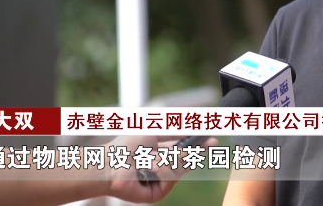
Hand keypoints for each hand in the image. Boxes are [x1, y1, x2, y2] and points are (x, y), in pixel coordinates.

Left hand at [104, 136, 218, 203]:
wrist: (109, 163)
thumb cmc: (126, 146)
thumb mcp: (156, 132)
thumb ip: (177, 131)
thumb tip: (196, 127)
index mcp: (160, 153)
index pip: (184, 150)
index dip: (198, 145)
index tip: (212, 139)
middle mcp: (161, 169)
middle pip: (186, 161)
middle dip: (194, 151)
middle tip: (211, 142)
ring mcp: (159, 182)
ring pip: (180, 170)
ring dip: (168, 160)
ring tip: (150, 159)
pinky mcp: (156, 195)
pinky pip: (170, 180)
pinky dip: (162, 171)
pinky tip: (149, 168)